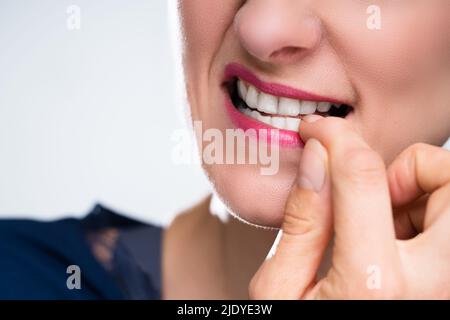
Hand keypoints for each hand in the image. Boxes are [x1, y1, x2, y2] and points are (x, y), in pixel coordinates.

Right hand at [249, 116, 449, 298]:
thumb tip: (315, 158)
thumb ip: (302, 221)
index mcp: (372, 285)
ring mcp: (447, 291)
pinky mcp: (447, 289)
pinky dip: (430, 219)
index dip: (333, 138)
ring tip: (384, 222)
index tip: (316, 132)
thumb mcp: (278, 289)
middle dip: (410, 166)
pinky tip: (397, 243)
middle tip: (374, 191)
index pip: (362, 176)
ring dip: (424, 193)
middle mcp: (430, 288)